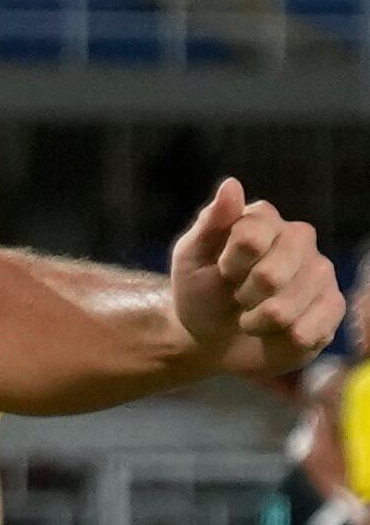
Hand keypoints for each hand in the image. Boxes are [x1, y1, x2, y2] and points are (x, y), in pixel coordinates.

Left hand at [170, 178, 340, 379]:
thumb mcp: (191, 258)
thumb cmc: (200, 291)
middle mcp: (300, 238)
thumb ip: (211, 223)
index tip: (222, 270)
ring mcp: (321, 272)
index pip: (251, 238)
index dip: (229, 264)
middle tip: (237, 296)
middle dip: (242, 295)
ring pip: (285, 308)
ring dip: (256, 321)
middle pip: (271, 276)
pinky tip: (274, 332)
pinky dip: (279, 339)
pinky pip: (307, 332)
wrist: (211, 336)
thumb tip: (232, 185)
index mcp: (264, 219)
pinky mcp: (333, 307)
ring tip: (251, 315)